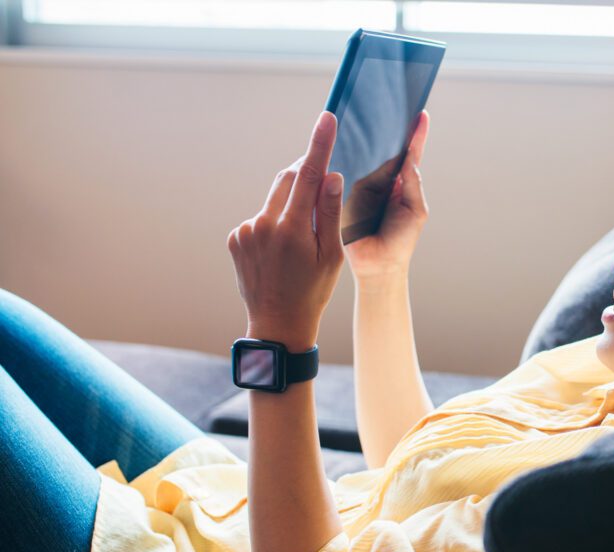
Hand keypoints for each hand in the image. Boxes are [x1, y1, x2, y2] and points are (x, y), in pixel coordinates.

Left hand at [227, 111, 343, 350]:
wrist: (277, 324)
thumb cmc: (312, 291)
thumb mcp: (331, 254)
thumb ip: (330, 213)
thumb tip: (331, 176)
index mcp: (292, 229)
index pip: (308, 174)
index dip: (319, 144)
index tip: (327, 118)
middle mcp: (263, 225)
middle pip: (288, 179)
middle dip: (306, 175)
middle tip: (323, 188)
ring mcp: (245, 231)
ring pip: (274, 199)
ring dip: (290, 205)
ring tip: (300, 241)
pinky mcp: (235, 238)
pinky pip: (261, 217)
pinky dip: (275, 222)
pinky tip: (282, 251)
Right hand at [343, 110, 429, 284]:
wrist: (378, 267)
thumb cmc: (401, 241)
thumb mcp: (415, 211)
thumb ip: (414, 185)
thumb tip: (411, 159)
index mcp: (401, 183)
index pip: (409, 154)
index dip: (415, 134)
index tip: (421, 112)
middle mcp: (381, 181)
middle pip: (382, 151)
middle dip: (386, 129)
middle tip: (389, 103)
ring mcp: (361, 187)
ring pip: (361, 160)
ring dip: (362, 142)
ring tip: (365, 117)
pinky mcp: (343, 196)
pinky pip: (342, 176)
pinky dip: (342, 162)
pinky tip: (342, 146)